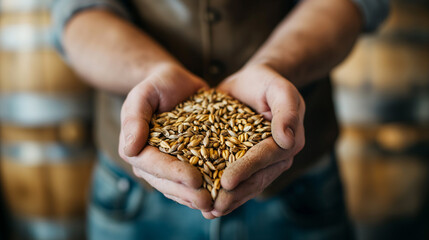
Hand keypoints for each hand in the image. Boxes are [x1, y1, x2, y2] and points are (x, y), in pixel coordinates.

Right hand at [118, 63, 212, 210]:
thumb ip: (135, 118)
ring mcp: (166, 165)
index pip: (153, 165)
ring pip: (178, 188)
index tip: (195, 180)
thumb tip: (129, 149)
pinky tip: (219, 196)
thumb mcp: (144, 94)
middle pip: (167, 183)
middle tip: (209, 201)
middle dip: (187, 193)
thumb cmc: (158, 85)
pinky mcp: (183, 163)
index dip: (174, 174)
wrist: (175, 83)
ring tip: (216, 204)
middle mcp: (149, 161)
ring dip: (196, 198)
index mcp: (136, 147)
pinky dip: (204, 189)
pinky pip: (190, 182)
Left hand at [202, 64, 305, 218]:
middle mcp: (277, 156)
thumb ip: (287, 110)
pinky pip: (238, 180)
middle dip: (235, 194)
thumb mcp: (279, 88)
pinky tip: (208, 205)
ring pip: (247, 185)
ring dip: (229, 200)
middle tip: (215, 206)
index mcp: (288, 141)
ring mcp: (263, 163)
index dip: (247, 170)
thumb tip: (288, 140)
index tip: (226, 182)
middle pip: (256, 178)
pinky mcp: (246, 162)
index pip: (266, 158)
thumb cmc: (266, 82)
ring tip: (209, 211)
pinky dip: (224, 193)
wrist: (253, 84)